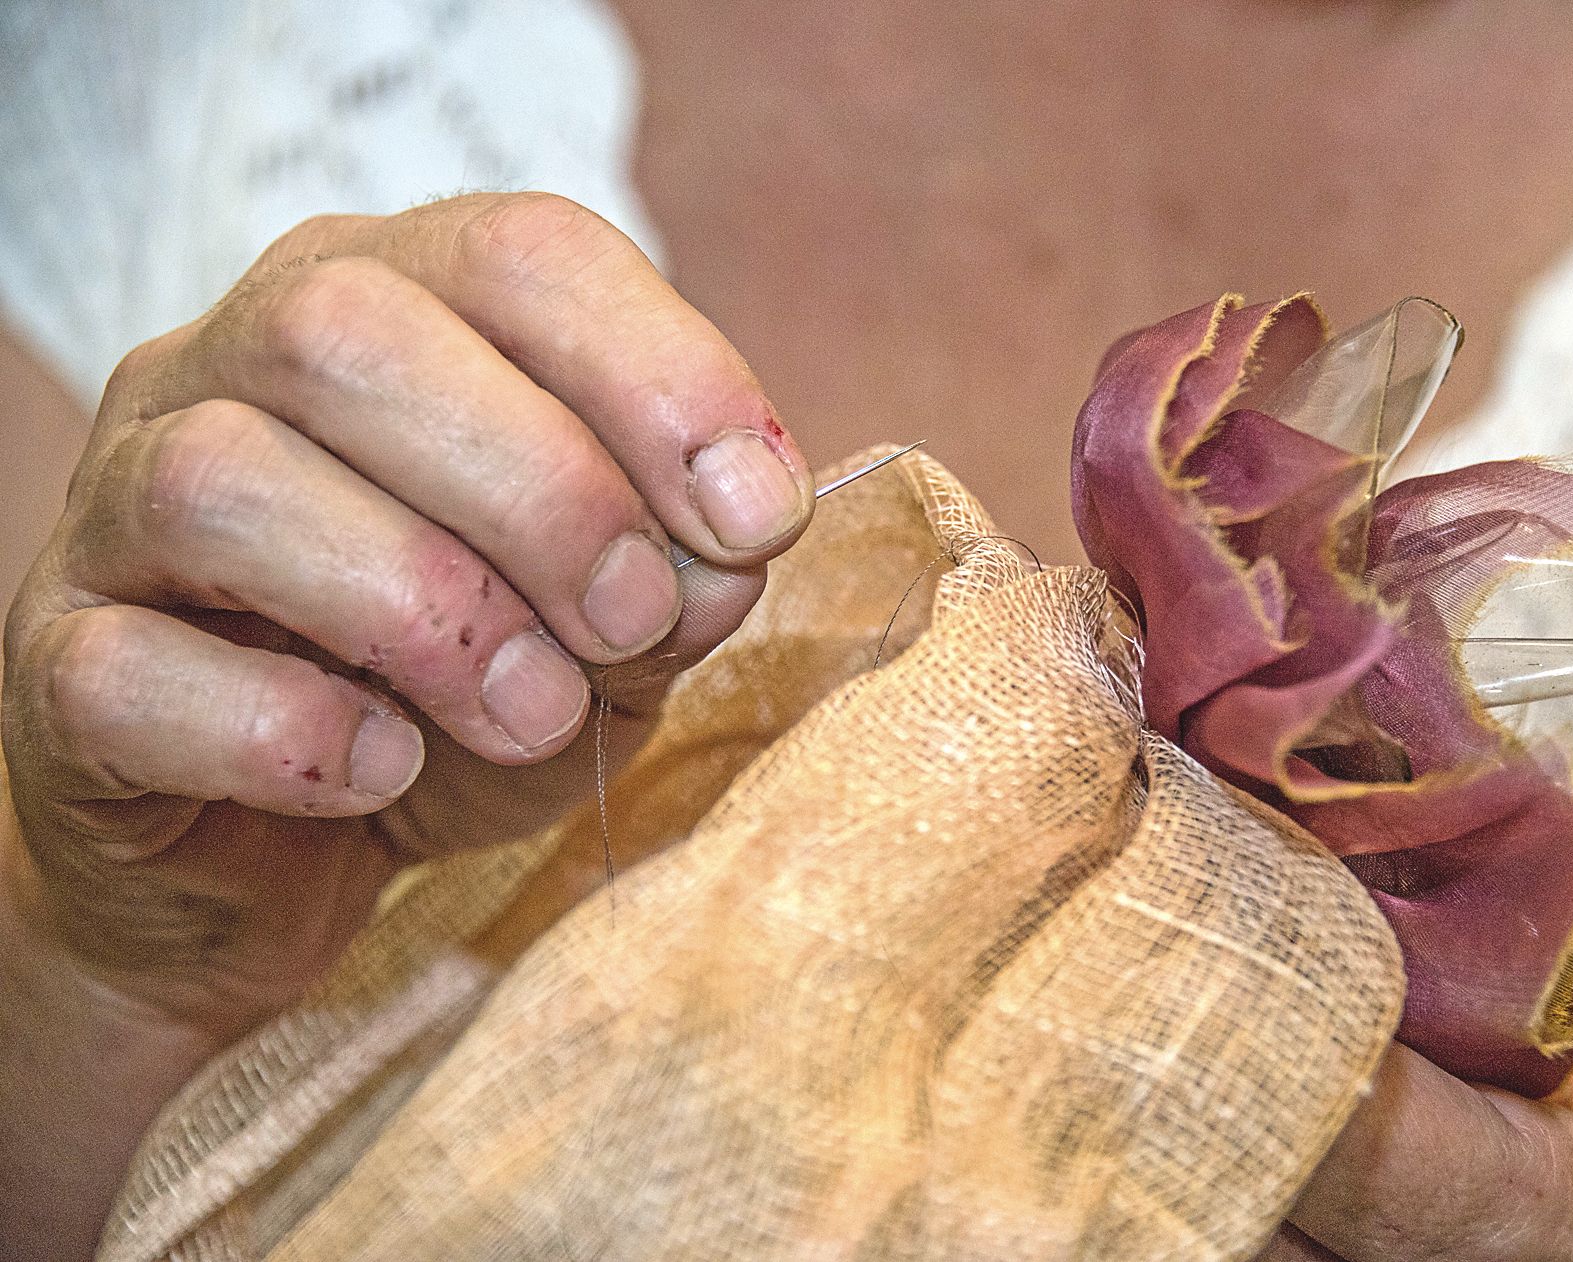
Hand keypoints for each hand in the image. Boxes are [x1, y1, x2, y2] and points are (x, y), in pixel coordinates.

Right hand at [0, 193, 811, 1256]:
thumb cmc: (459, 706)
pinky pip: (132, 673)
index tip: (759, 519)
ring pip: (224, 479)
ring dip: (423, 607)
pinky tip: (384, 771)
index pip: (515, 252)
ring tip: (529, 711)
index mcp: (392, 310)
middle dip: (540, 487)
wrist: (279, 855)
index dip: (659, 372)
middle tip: (634, 622)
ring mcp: (118, 510)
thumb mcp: (605, 634)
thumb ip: (675, 574)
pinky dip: (291, 734)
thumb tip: (726, 549)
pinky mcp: (55, 666)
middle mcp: (229, 370)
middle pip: (346, 331)